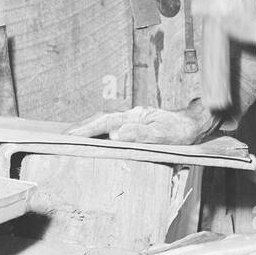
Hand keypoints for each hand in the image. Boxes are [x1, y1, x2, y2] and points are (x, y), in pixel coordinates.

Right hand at [66, 101, 215, 145]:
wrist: (194, 124)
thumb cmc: (180, 131)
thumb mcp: (162, 135)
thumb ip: (140, 134)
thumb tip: (115, 134)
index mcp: (133, 116)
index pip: (104, 122)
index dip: (85, 129)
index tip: (68, 136)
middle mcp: (130, 115)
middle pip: (99, 119)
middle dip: (80, 128)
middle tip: (60, 138)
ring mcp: (132, 119)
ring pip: (104, 123)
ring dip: (87, 129)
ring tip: (70, 138)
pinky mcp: (135, 125)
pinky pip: (111, 127)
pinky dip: (98, 132)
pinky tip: (93, 139)